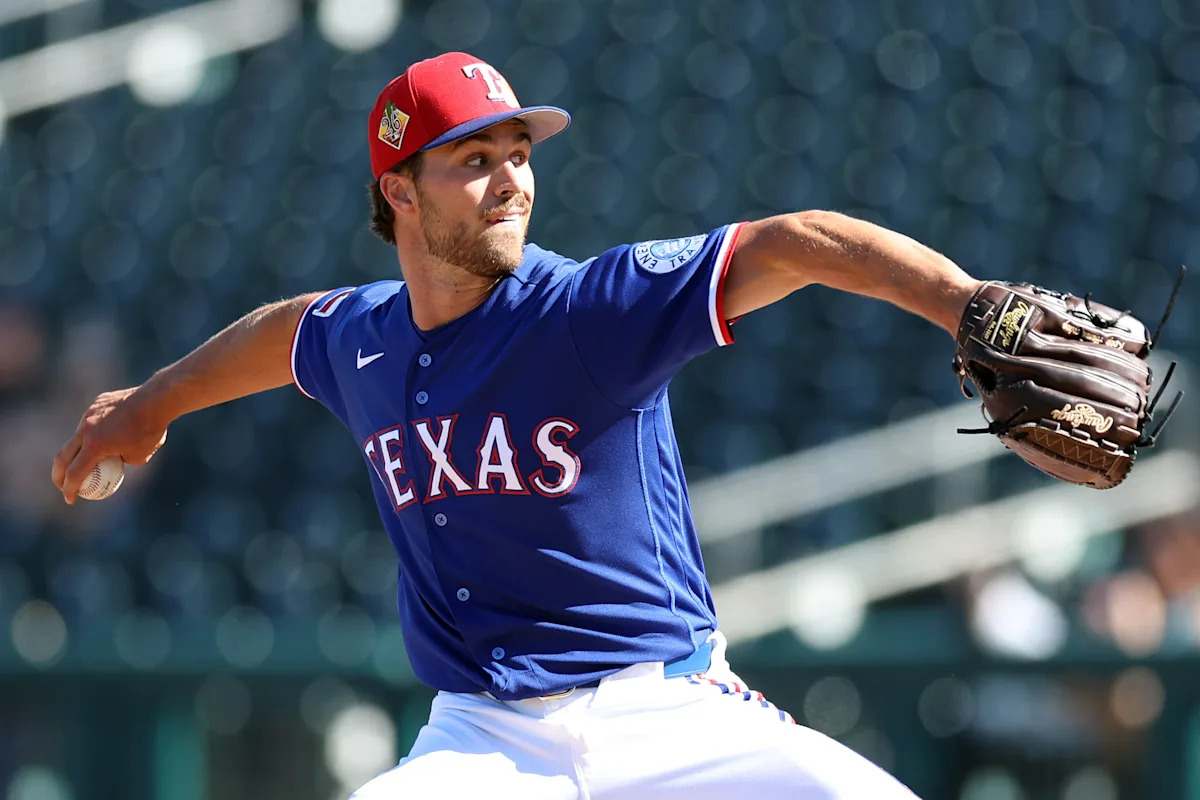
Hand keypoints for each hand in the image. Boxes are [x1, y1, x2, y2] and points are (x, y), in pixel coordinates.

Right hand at [51, 386, 169, 503]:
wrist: (157, 400)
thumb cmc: (151, 430)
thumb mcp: (139, 457)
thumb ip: (121, 462)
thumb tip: (114, 466)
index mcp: (95, 446)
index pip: (74, 473)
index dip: (69, 489)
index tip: (70, 499)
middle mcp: (86, 429)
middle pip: (62, 456)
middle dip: (58, 475)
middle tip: (62, 485)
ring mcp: (89, 414)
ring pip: (77, 436)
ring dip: (78, 451)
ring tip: (90, 459)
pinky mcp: (96, 403)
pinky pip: (91, 421)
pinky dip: (95, 432)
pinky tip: (109, 434)